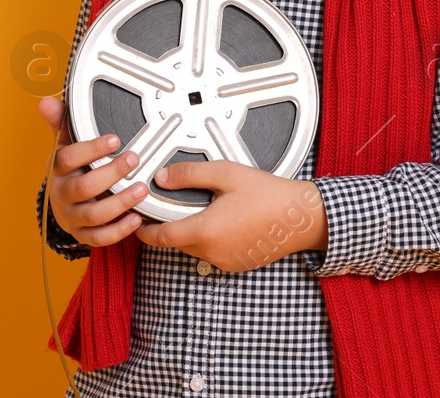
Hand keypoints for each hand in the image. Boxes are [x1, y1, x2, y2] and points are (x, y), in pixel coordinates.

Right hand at [38, 95, 147, 246]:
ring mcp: (72, 216)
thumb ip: (60, 123)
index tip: (115, 139)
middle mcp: (62, 193)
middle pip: (84, 186)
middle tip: (135, 160)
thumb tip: (46, 102)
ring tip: (141, 189)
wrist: (62, 205)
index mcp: (57, 169)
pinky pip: (99, 237)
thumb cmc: (70, 170)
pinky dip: (119, 230)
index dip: (92, 149)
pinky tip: (136, 218)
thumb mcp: (64, 145)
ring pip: (94, 214)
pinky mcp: (83, 235)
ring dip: (120, 202)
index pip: (68, 158)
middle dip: (112, 173)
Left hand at [133, 160, 327, 272]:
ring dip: (191, 232)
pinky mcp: (237, 265)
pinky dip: (210, 240)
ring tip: (207, 208)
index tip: (138, 222)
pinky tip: (225, 221)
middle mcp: (213, 252)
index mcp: (205, 231)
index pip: (161, 237)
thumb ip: (189, 174)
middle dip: (170, 226)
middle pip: (176, 242)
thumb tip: (163, 177)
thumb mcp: (226, 174)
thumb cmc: (269, 196)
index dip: (144, 231)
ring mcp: (225, 262)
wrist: (301, 217)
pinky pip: (212, 254)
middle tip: (174, 205)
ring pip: (194, 248)